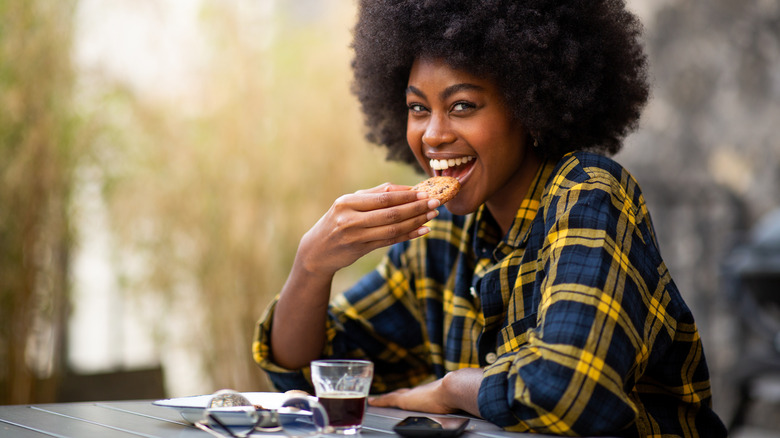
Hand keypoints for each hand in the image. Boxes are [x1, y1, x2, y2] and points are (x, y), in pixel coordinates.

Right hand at [297, 182, 439, 275]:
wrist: (316, 251)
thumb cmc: (337, 222)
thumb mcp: (348, 204)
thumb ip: (374, 195)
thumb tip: (406, 189)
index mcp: (347, 202)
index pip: (383, 197)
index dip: (407, 195)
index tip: (426, 192)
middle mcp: (349, 218)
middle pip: (390, 212)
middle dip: (416, 207)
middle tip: (435, 203)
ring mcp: (355, 236)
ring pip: (392, 228)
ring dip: (415, 222)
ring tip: (432, 216)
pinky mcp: (361, 250)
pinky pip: (389, 241)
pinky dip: (407, 235)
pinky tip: (422, 231)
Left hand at [368, 369, 482, 416]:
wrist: (457, 387)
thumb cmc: (462, 394)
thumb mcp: (462, 398)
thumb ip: (465, 397)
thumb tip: (477, 399)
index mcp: (433, 391)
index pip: (419, 392)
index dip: (413, 394)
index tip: (408, 395)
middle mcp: (421, 391)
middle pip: (404, 393)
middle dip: (396, 395)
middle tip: (386, 397)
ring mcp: (412, 394)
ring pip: (395, 396)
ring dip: (386, 398)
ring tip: (376, 400)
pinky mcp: (405, 400)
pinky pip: (388, 400)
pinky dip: (380, 401)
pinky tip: (371, 402)